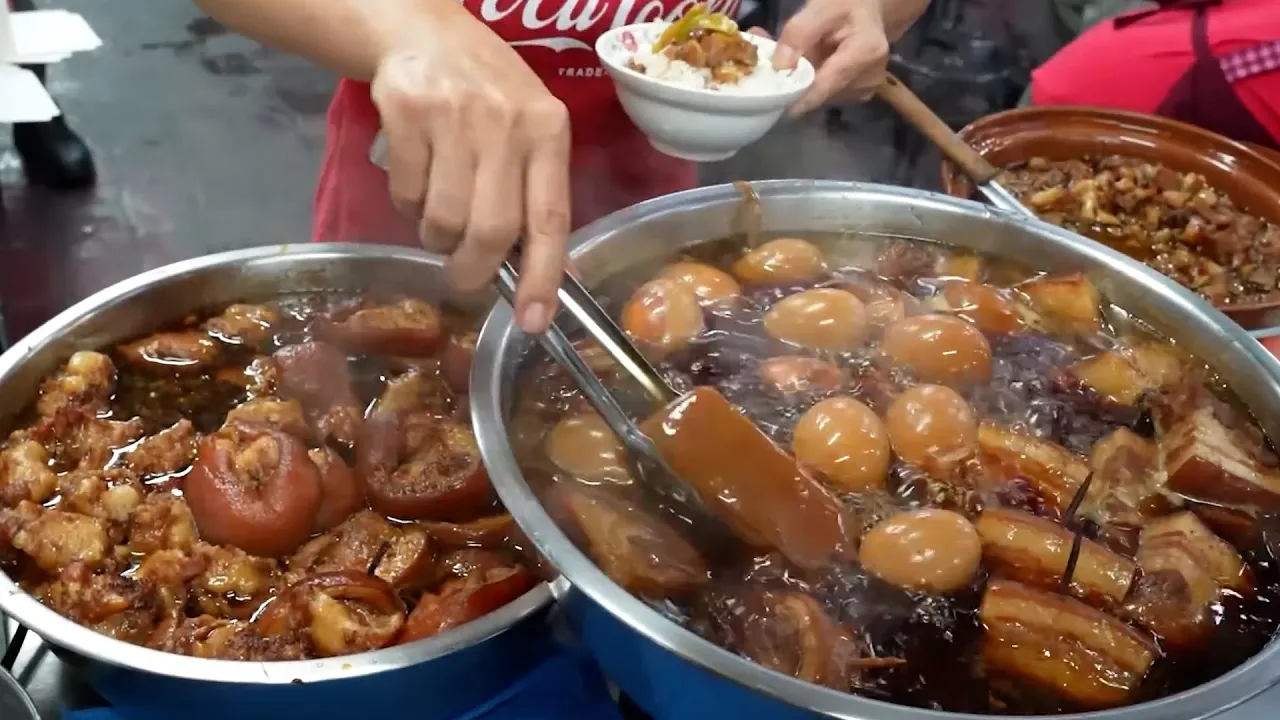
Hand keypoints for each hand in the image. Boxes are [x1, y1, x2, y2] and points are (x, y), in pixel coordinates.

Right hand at [371, 13, 570, 333]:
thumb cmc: (488, 92)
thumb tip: (538, 276)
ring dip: (437, 237)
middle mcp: (507, 122)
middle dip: (474, 269)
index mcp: (548, 131)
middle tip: (463, 278)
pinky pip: (406, 193)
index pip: (550, 218)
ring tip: (440, 217)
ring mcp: (455, 115)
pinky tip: (417, 178)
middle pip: (492, 229)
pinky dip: (407, 204)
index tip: (533, 322)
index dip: (543, 277)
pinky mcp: (407, 111)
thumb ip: (535, 190)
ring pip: (443, 218)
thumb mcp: (529, 127)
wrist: (424, 29)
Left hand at [773, 0, 927, 115]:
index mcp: (866, 54)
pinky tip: (807, 68)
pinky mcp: (856, 94)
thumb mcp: (822, 7)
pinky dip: (810, 84)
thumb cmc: (847, 4)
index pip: (823, 86)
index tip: (767, 98)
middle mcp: (869, 79)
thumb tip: (780, 67)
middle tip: (766, 70)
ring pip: (819, 96)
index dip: (793, 95)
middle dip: (792, 85)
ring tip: (789, 63)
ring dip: (800, 84)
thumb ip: (799, 33)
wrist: (868, 10)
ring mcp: (864, 90)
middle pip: (819, 94)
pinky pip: (824, 94)